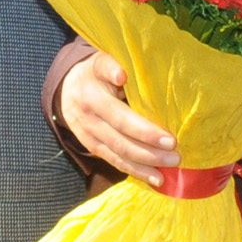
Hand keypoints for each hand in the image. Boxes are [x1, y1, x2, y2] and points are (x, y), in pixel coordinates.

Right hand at [60, 52, 178, 186]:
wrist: (65, 89)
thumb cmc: (93, 73)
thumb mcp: (98, 62)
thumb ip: (110, 65)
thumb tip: (122, 74)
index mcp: (93, 97)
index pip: (121, 117)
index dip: (144, 130)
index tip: (169, 139)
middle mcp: (90, 120)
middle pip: (122, 139)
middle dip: (150, 149)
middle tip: (176, 153)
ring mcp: (90, 136)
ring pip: (119, 154)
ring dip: (146, 164)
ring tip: (170, 167)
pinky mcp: (93, 148)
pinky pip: (115, 162)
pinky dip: (136, 172)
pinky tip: (155, 179)